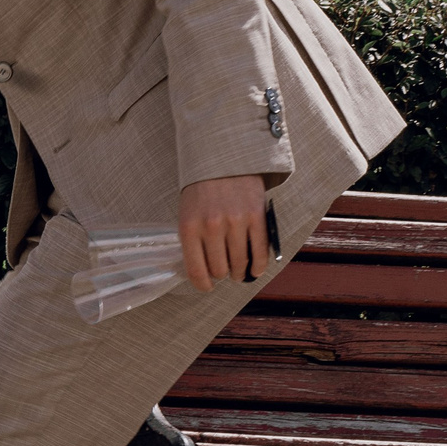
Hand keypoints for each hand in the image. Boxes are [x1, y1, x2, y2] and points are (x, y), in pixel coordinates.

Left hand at [177, 175, 269, 291]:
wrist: (223, 158)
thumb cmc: (201, 188)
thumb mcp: (187, 212)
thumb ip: (193, 239)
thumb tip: (202, 269)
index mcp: (189, 227)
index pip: (196, 270)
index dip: (202, 285)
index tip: (207, 287)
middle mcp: (212, 227)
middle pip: (219, 269)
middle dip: (221, 274)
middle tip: (223, 271)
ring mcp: (236, 222)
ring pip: (240, 263)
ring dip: (239, 272)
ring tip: (238, 271)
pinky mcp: (256, 217)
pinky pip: (260, 252)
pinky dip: (258, 265)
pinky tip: (255, 269)